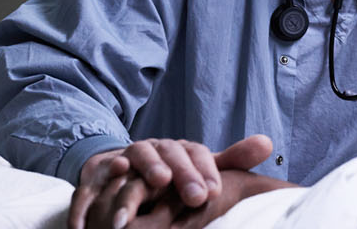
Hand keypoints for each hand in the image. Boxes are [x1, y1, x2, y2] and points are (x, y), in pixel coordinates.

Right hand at [76, 135, 275, 228]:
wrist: (121, 164)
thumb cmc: (169, 170)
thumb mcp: (198, 165)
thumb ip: (230, 159)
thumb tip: (267, 143)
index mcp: (175, 149)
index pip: (194, 152)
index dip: (205, 170)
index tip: (215, 191)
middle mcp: (150, 150)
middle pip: (166, 153)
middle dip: (181, 172)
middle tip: (195, 195)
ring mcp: (120, 160)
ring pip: (131, 160)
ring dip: (142, 172)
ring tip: (155, 184)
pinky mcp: (94, 177)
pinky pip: (89, 188)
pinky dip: (89, 201)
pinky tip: (97, 213)